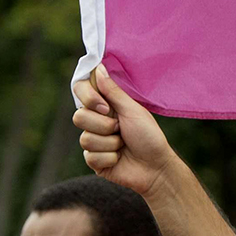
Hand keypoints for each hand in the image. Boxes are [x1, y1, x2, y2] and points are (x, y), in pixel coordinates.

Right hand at [73, 67, 176, 200]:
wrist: (156, 167)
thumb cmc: (149, 136)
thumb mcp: (133, 110)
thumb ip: (113, 91)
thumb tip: (98, 67)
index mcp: (105, 105)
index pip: (80, 91)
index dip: (88, 97)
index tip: (105, 107)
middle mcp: (96, 122)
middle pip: (79, 117)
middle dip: (104, 125)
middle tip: (121, 129)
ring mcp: (94, 141)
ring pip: (85, 139)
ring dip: (111, 143)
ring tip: (124, 145)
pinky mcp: (93, 160)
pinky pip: (91, 156)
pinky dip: (110, 158)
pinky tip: (120, 158)